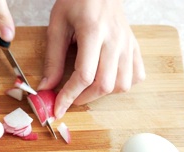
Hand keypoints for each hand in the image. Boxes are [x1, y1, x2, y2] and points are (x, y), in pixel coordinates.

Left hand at [37, 0, 145, 118]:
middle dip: (84, 98)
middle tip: (69, 99)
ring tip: (87, 88)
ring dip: (102, 94)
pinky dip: (122, 85)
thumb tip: (46, 87)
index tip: (58, 108)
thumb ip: (52, 58)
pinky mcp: (135, 47)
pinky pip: (136, 76)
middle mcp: (115, 40)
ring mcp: (128, 44)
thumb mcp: (57, 25)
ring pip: (122, 85)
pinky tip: (107, 79)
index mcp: (93, 32)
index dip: (69, 96)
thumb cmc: (77, 1)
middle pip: (104, 84)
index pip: (84, 75)